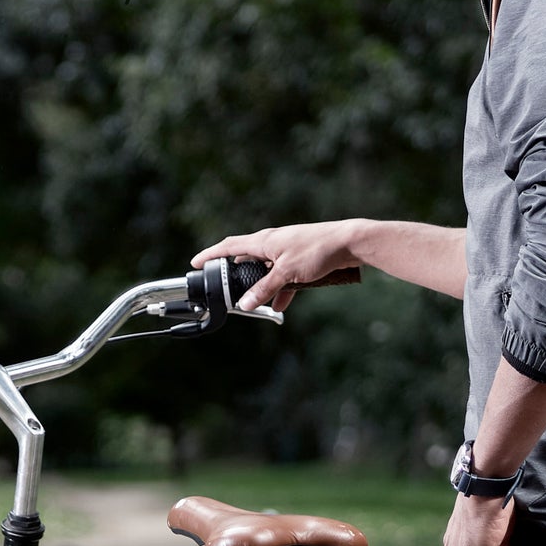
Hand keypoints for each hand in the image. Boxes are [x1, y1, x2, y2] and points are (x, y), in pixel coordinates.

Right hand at [192, 222, 360, 312]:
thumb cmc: (317, 249)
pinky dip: (281, 290)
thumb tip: (245, 304)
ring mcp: (286, 250)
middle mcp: (272, 243)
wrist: (349, 243)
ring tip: (254, 301)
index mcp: (263, 241)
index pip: (229, 247)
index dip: (211, 255)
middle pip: (246, 259)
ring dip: (260, 285)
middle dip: (235, 274)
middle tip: (225, 288)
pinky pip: (283, 277)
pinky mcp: (300, 259)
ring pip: (265, 270)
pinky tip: (282, 304)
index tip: (197, 262)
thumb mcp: (286, 273)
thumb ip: (264, 289)